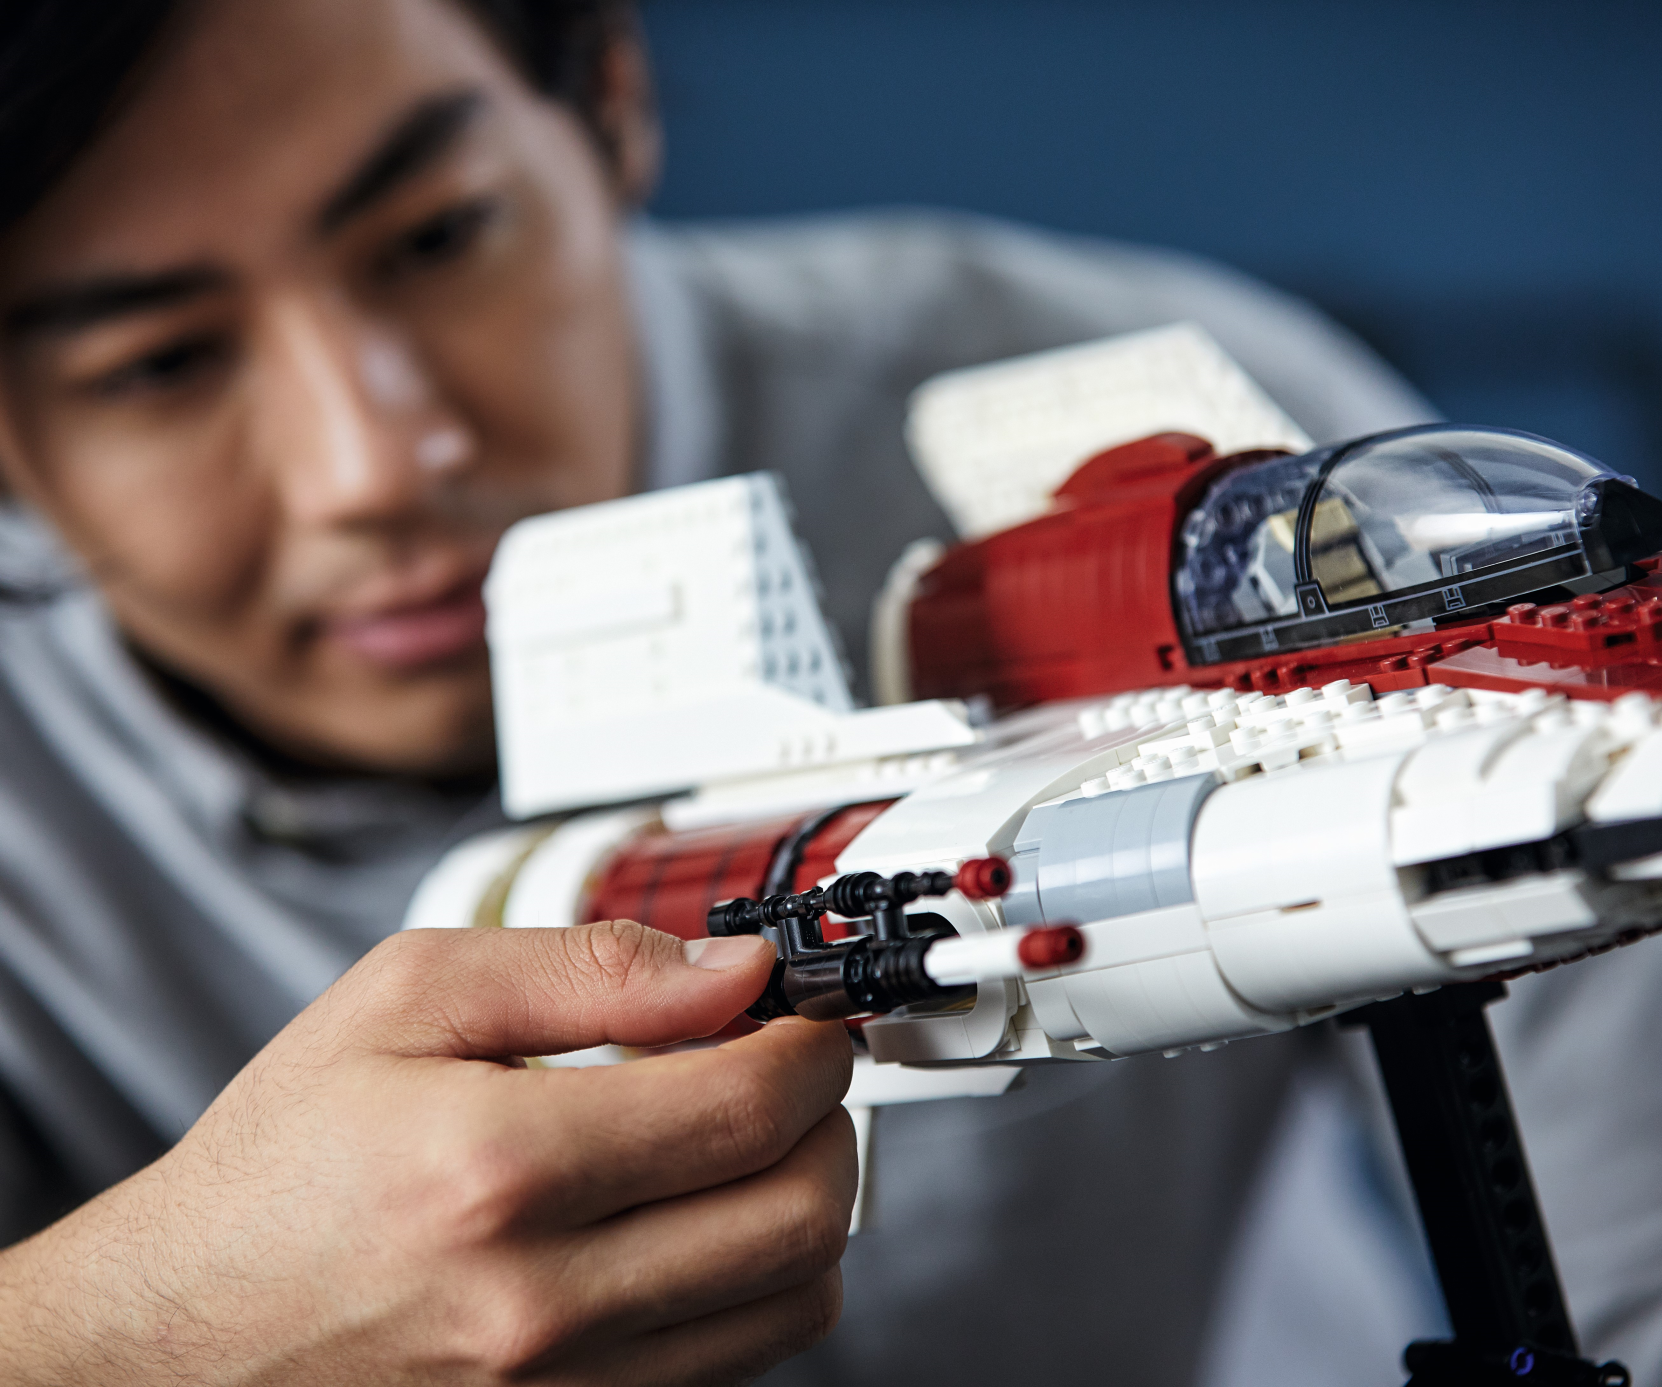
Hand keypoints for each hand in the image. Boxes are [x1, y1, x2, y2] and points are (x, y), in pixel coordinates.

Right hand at [0, 922, 855, 1385]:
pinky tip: (702, 1220)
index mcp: (496, 1168)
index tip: (804, 1016)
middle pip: (799, 1212)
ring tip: (751, 1143)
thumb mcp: (403, 1002)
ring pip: (794, 1300)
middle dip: (830, 1119)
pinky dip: (756, 1282)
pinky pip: (736, 1360)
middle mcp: (537, 1302)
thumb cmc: (281, 1168)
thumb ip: (584, 967)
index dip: (810, 1045)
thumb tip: (730, 970)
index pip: (747, 1106)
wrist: (179, 1337)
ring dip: (808, 1203)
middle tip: (795, 1070)